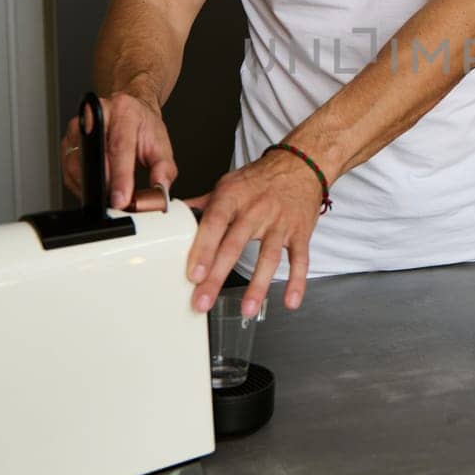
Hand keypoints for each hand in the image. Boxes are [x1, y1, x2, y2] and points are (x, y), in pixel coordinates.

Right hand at [60, 92, 176, 208]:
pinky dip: (83, 186)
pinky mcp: (68, 143)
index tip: (122, 198)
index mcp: (124, 112)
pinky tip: (97, 190)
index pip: (120, 147)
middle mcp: (97, 116)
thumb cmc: (142, 126)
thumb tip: (159, 192)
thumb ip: (164, 169)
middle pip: (95, 156)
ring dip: (93, 188)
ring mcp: (78, 129)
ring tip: (110, 197)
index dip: (120, 177)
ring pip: (78, 166)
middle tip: (118, 203)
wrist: (129, 111)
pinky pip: (69, 171)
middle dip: (105, 185)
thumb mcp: (161, 144)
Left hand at [183, 152, 324, 316]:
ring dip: (258, 285)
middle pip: (235, 245)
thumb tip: (174, 217)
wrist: (300, 165)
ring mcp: (279, 223)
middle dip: (218, 276)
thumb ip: (203, 206)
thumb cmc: (260, 178)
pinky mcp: (300, 233)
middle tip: (203, 301)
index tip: (193, 274)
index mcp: (232, 198)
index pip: (214, 224)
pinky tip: (290, 301)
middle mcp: (256, 211)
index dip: (203, 249)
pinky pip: (300, 259)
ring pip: (268, 257)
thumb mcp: (228, 185)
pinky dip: (297, 281)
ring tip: (247, 310)